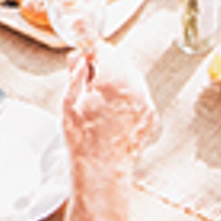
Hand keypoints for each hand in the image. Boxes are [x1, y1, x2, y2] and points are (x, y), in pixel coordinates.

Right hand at [57, 41, 157, 174]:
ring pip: (132, 77)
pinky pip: (138, 95)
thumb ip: (76, 74)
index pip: (105, 49)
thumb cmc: (84, 142)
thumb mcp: (70, 102)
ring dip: (116, 80)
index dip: (91, 51)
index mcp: (115, 81)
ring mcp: (146, 103)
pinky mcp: (150, 116)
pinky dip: (126, 97)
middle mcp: (136, 88)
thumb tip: (79, 57)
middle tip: (88, 80)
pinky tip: (111, 112)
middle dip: (104, 66)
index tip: (84, 56)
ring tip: (99, 100)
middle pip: (121, 61)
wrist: (102, 170)